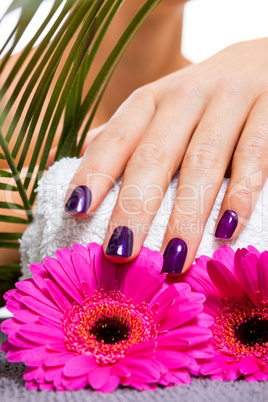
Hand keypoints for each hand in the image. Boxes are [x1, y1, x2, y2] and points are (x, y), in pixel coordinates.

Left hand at [64, 38, 267, 273]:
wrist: (259, 63)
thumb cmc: (198, 99)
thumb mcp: (157, 108)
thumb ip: (120, 134)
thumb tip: (69, 156)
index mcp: (150, 100)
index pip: (116, 138)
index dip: (95, 173)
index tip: (75, 210)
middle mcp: (184, 97)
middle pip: (155, 155)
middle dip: (136, 207)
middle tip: (120, 252)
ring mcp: (229, 101)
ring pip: (203, 163)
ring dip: (186, 215)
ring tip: (172, 260)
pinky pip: (254, 155)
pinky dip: (241, 194)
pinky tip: (227, 230)